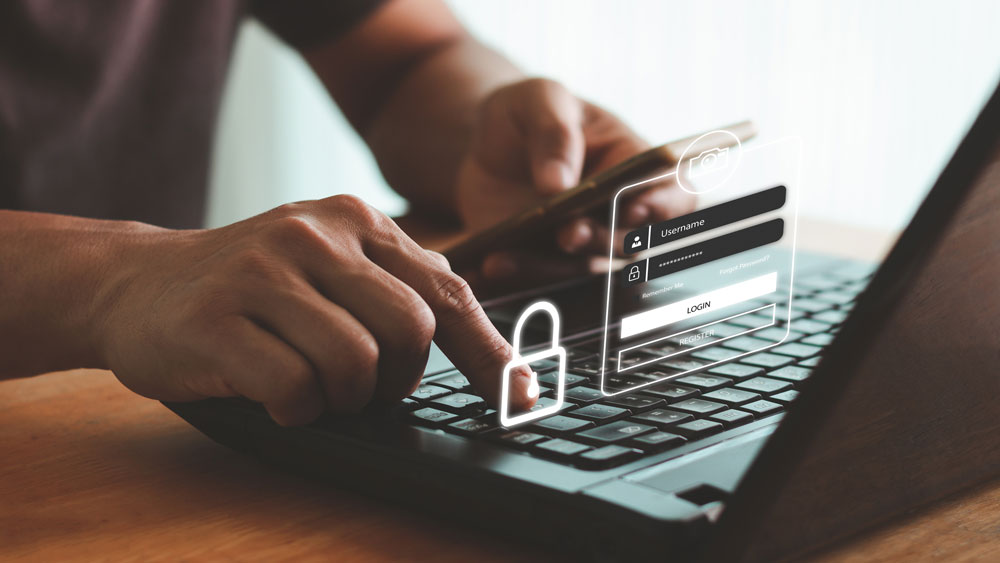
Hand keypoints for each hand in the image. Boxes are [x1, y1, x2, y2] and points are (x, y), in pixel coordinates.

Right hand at [95, 196, 535, 425]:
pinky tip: (272, 394)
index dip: (490, 354)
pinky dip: (296, 409)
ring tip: (309, 386)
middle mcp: (315, 234)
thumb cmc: (251, 285)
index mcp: (356, 221)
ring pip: (357, 364)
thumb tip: (480, 338)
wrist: (136, 282)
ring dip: (343, 398)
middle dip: (397, 382)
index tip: (517, 397)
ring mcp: (265, 272)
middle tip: (363, 388)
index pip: (448, 293)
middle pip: (411, 332)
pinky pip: (296, 389)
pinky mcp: (219, 319)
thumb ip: (395, 286)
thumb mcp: (328, 263)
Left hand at [455, 78, 694, 285]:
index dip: (662, 205)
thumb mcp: (539, 99)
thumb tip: (558, 184)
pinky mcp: (550, 261)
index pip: (671, 190)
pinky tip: (489, 264)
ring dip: (549, 267)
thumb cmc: (529, 111)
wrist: (487, 142)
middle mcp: (619, 211)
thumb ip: (553, 132)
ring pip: (582, 268)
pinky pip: (541, 278)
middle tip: (568, 234)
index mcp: (635, 163)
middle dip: (599, 240)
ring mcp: (585, 241)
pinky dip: (517, 275)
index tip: (634, 209)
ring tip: (504, 257)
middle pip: (628, 240)